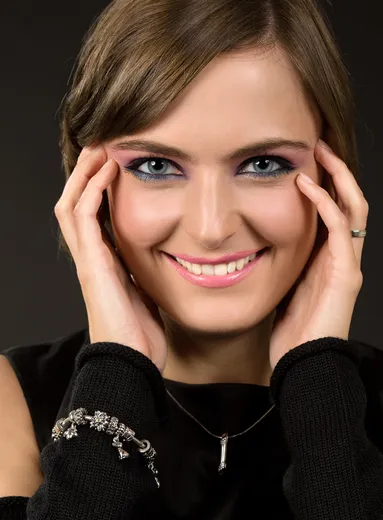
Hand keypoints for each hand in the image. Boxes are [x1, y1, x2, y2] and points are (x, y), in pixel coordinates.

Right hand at [54, 146, 166, 372]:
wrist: (132, 363)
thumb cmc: (141, 337)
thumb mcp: (148, 296)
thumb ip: (147, 275)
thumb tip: (166, 261)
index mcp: (104, 265)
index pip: (94, 219)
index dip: (99, 191)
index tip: (117, 166)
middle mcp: (91, 259)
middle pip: (75, 206)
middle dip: (86, 175)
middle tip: (103, 147)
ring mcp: (88, 260)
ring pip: (72, 205)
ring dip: (84, 174)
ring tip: (100, 148)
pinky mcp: (92, 264)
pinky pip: (84, 216)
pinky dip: (92, 189)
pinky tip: (107, 170)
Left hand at [269, 139, 368, 369]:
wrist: (303, 366)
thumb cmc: (290, 334)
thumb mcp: (281, 290)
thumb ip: (279, 266)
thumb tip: (254, 247)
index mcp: (326, 261)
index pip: (333, 212)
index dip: (324, 185)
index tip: (301, 161)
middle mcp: (342, 258)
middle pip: (349, 202)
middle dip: (337, 171)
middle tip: (317, 144)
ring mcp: (347, 264)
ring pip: (353, 207)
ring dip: (338, 176)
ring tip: (319, 151)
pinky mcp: (346, 273)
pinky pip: (340, 228)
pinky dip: (326, 203)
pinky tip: (306, 184)